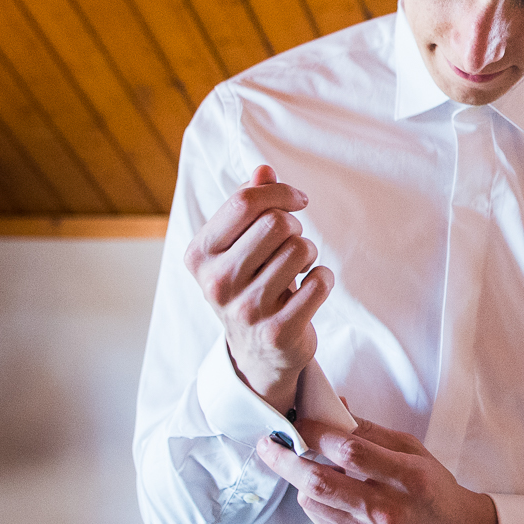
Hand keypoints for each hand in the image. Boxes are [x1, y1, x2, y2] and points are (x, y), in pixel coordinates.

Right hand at [183, 164, 332, 413]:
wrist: (257, 352)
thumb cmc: (250, 284)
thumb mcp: (240, 245)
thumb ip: (249, 205)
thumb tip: (264, 170)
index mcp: (200, 255)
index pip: (244, 201)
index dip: (279, 193)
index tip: (297, 201)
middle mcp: (216, 283)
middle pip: (276, 222)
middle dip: (295, 226)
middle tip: (292, 244)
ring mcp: (246, 310)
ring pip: (300, 249)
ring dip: (310, 253)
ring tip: (298, 269)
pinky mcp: (277, 332)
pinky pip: (320, 283)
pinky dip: (324, 279)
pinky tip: (310, 289)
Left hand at [256, 416, 500, 523]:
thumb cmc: (434, 489)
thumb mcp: (413, 451)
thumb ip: (371, 432)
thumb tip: (334, 409)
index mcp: (406, 478)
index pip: (350, 451)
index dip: (317, 433)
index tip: (301, 421)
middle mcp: (384, 510)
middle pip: (319, 482)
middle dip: (286, 459)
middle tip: (268, 444)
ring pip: (312, 501)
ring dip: (302, 480)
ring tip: (309, 466)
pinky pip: (319, 518)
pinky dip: (315, 499)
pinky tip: (328, 489)